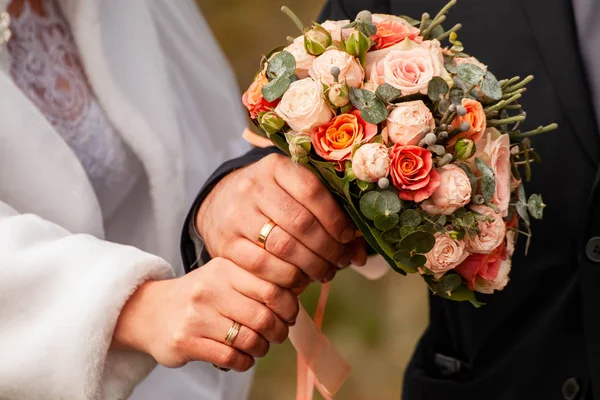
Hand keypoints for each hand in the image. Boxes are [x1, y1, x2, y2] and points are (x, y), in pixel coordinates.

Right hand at [112, 258, 298, 371]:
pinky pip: (230, 357)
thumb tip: (296, 294)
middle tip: (278, 334)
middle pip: (264, 316)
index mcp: (224, 268)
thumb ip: (255, 281)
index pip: (272, 287)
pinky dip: (244, 361)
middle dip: (278, 331)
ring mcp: (197, 316)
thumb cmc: (199, 296)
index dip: (289, 305)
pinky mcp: (186, 341)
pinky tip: (242, 356)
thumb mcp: (224, 276)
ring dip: (261, 348)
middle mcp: (210, 289)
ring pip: (249, 340)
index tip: (289, 314)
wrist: (150, 311)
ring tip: (259, 346)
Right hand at [196, 154, 366, 289]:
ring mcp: (237, 215)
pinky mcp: (227, 243)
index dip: (335, 218)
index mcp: (275, 167)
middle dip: (328, 248)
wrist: (219, 205)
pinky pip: (262, 266)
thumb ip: (328, 214)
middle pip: (300, 223)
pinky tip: (299, 280)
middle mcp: (253, 187)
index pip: (312, 190)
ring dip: (311, 266)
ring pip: (283, 247)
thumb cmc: (270, 200)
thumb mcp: (293, 193)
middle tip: (340, 261)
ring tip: (324, 272)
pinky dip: (287, 278)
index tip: (348, 236)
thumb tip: (360, 254)